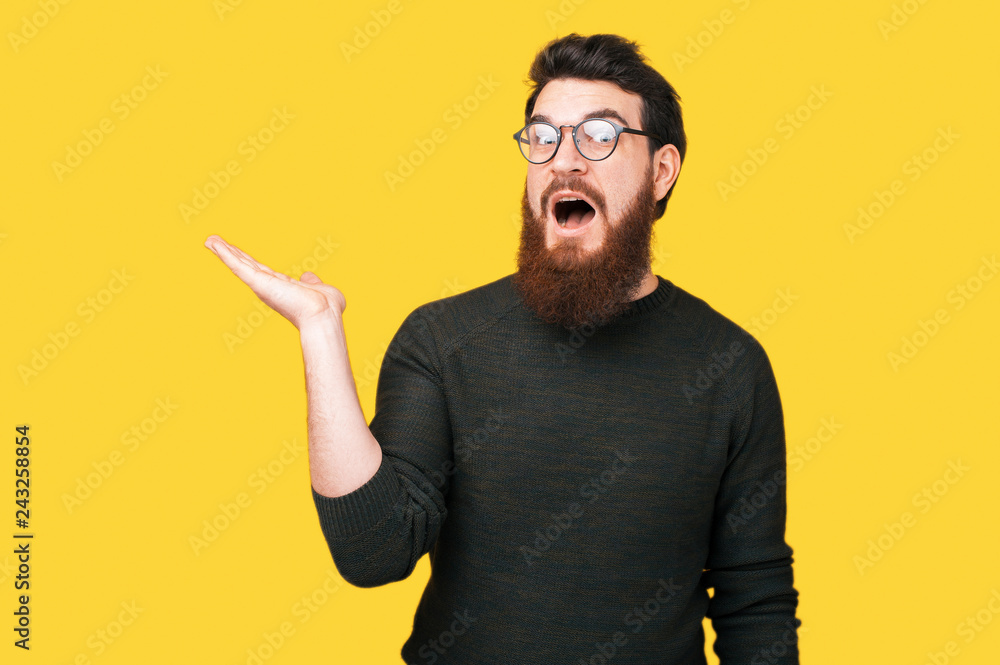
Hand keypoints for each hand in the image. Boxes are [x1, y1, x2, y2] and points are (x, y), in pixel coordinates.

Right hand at [204, 234, 345, 328]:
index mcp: (281, 286)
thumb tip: (308, 276)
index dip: (247, 260)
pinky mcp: (259, 283)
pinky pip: (239, 266)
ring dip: (223, 252)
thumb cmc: (326, 307)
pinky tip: (215, 244)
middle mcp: (269, 286)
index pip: (260, 270)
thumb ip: (312, 282)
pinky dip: (225, 255)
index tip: (236, 252)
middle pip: (245, 265)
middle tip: (213, 242)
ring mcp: (262, 285)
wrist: (323, 314)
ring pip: (239, 265)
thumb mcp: (319, 288)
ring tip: (209, 240)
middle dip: (229, 254)